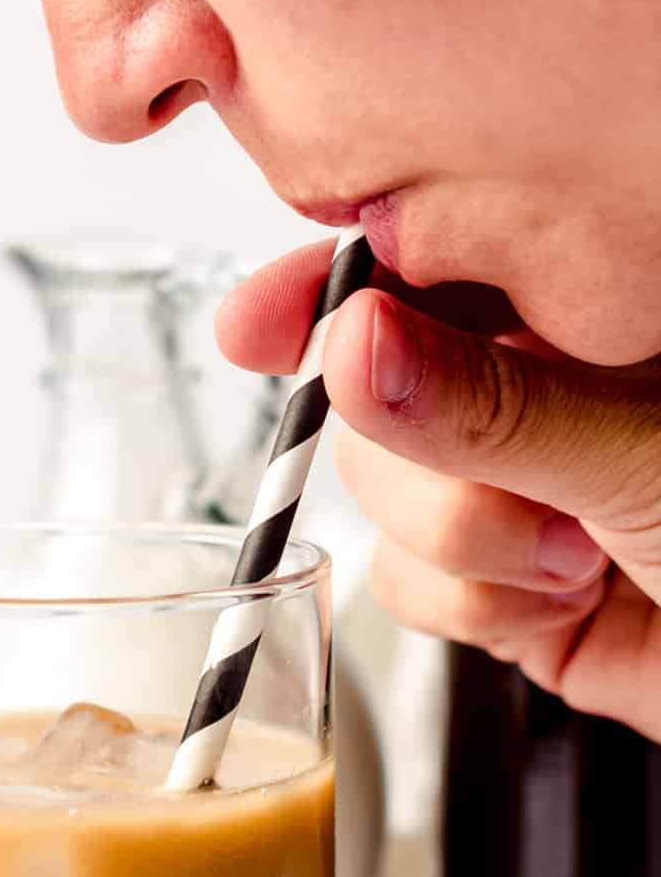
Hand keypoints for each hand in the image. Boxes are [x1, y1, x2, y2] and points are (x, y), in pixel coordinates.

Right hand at [218, 241, 660, 741]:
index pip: (412, 269)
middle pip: (367, 398)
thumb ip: (486, 404)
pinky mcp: (494, 583)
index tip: (253, 328)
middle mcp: (527, 391)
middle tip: (530, 498)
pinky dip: (474, 608)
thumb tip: (351, 347)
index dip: (324, 292)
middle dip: (432, 470)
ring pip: (377, 499)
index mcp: (573, 310)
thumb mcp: (641, 448)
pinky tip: (562, 603)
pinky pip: (404, 583)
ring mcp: (505, 487)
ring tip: (580, 558)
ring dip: (469, 549)